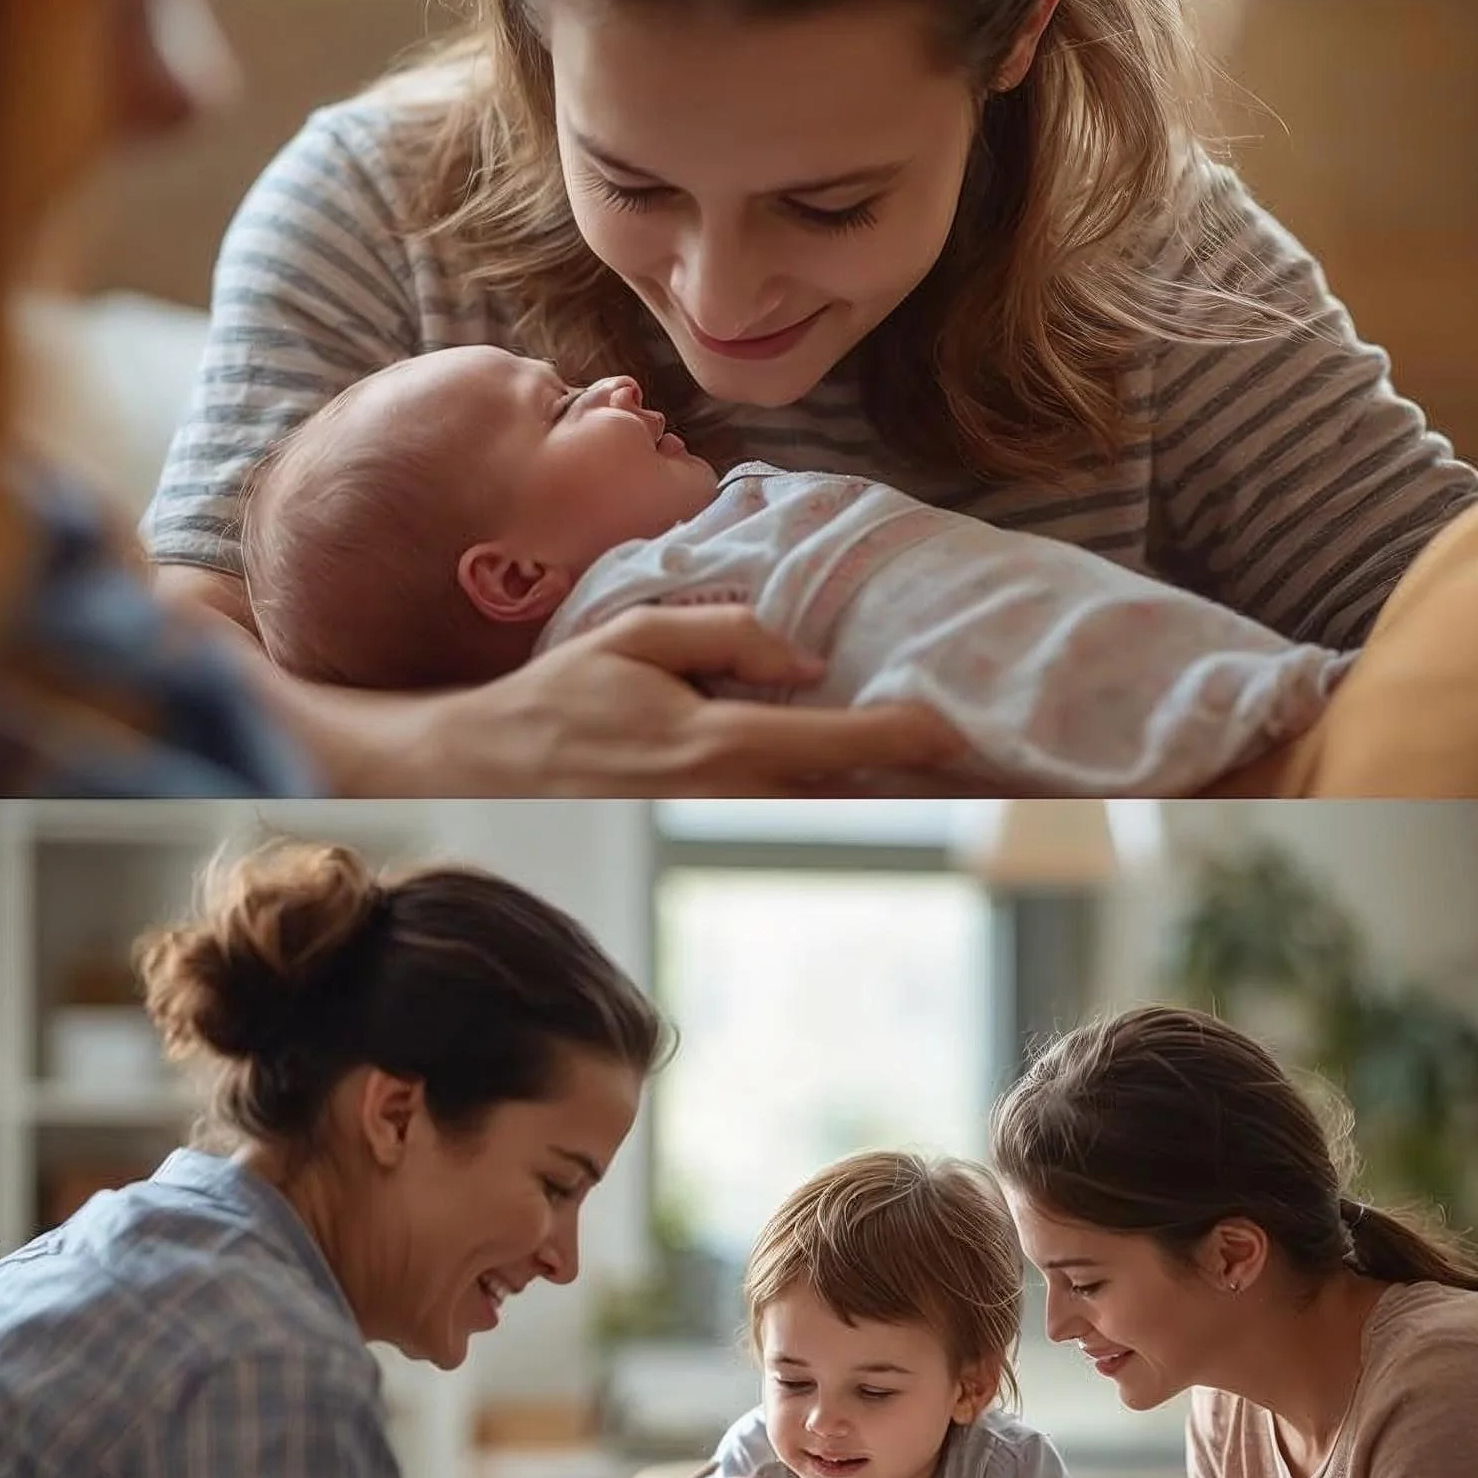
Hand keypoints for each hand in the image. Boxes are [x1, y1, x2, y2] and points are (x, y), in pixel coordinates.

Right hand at [405, 607, 964, 796]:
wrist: (490, 770)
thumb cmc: (562, 696)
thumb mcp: (638, 636)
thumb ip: (727, 637)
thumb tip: (807, 659)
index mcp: (716, 742)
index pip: (831, 743)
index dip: (901, 739)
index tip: (953, 733)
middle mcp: (725, 797)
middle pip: (842, 799)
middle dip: (911, 788)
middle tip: (987, 777)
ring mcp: (714, 828)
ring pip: (818, 822)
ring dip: (881, 807)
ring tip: (947, 790)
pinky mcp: (701, 840)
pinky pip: (780, 828)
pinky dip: (830, 816)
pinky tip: (869, 802)